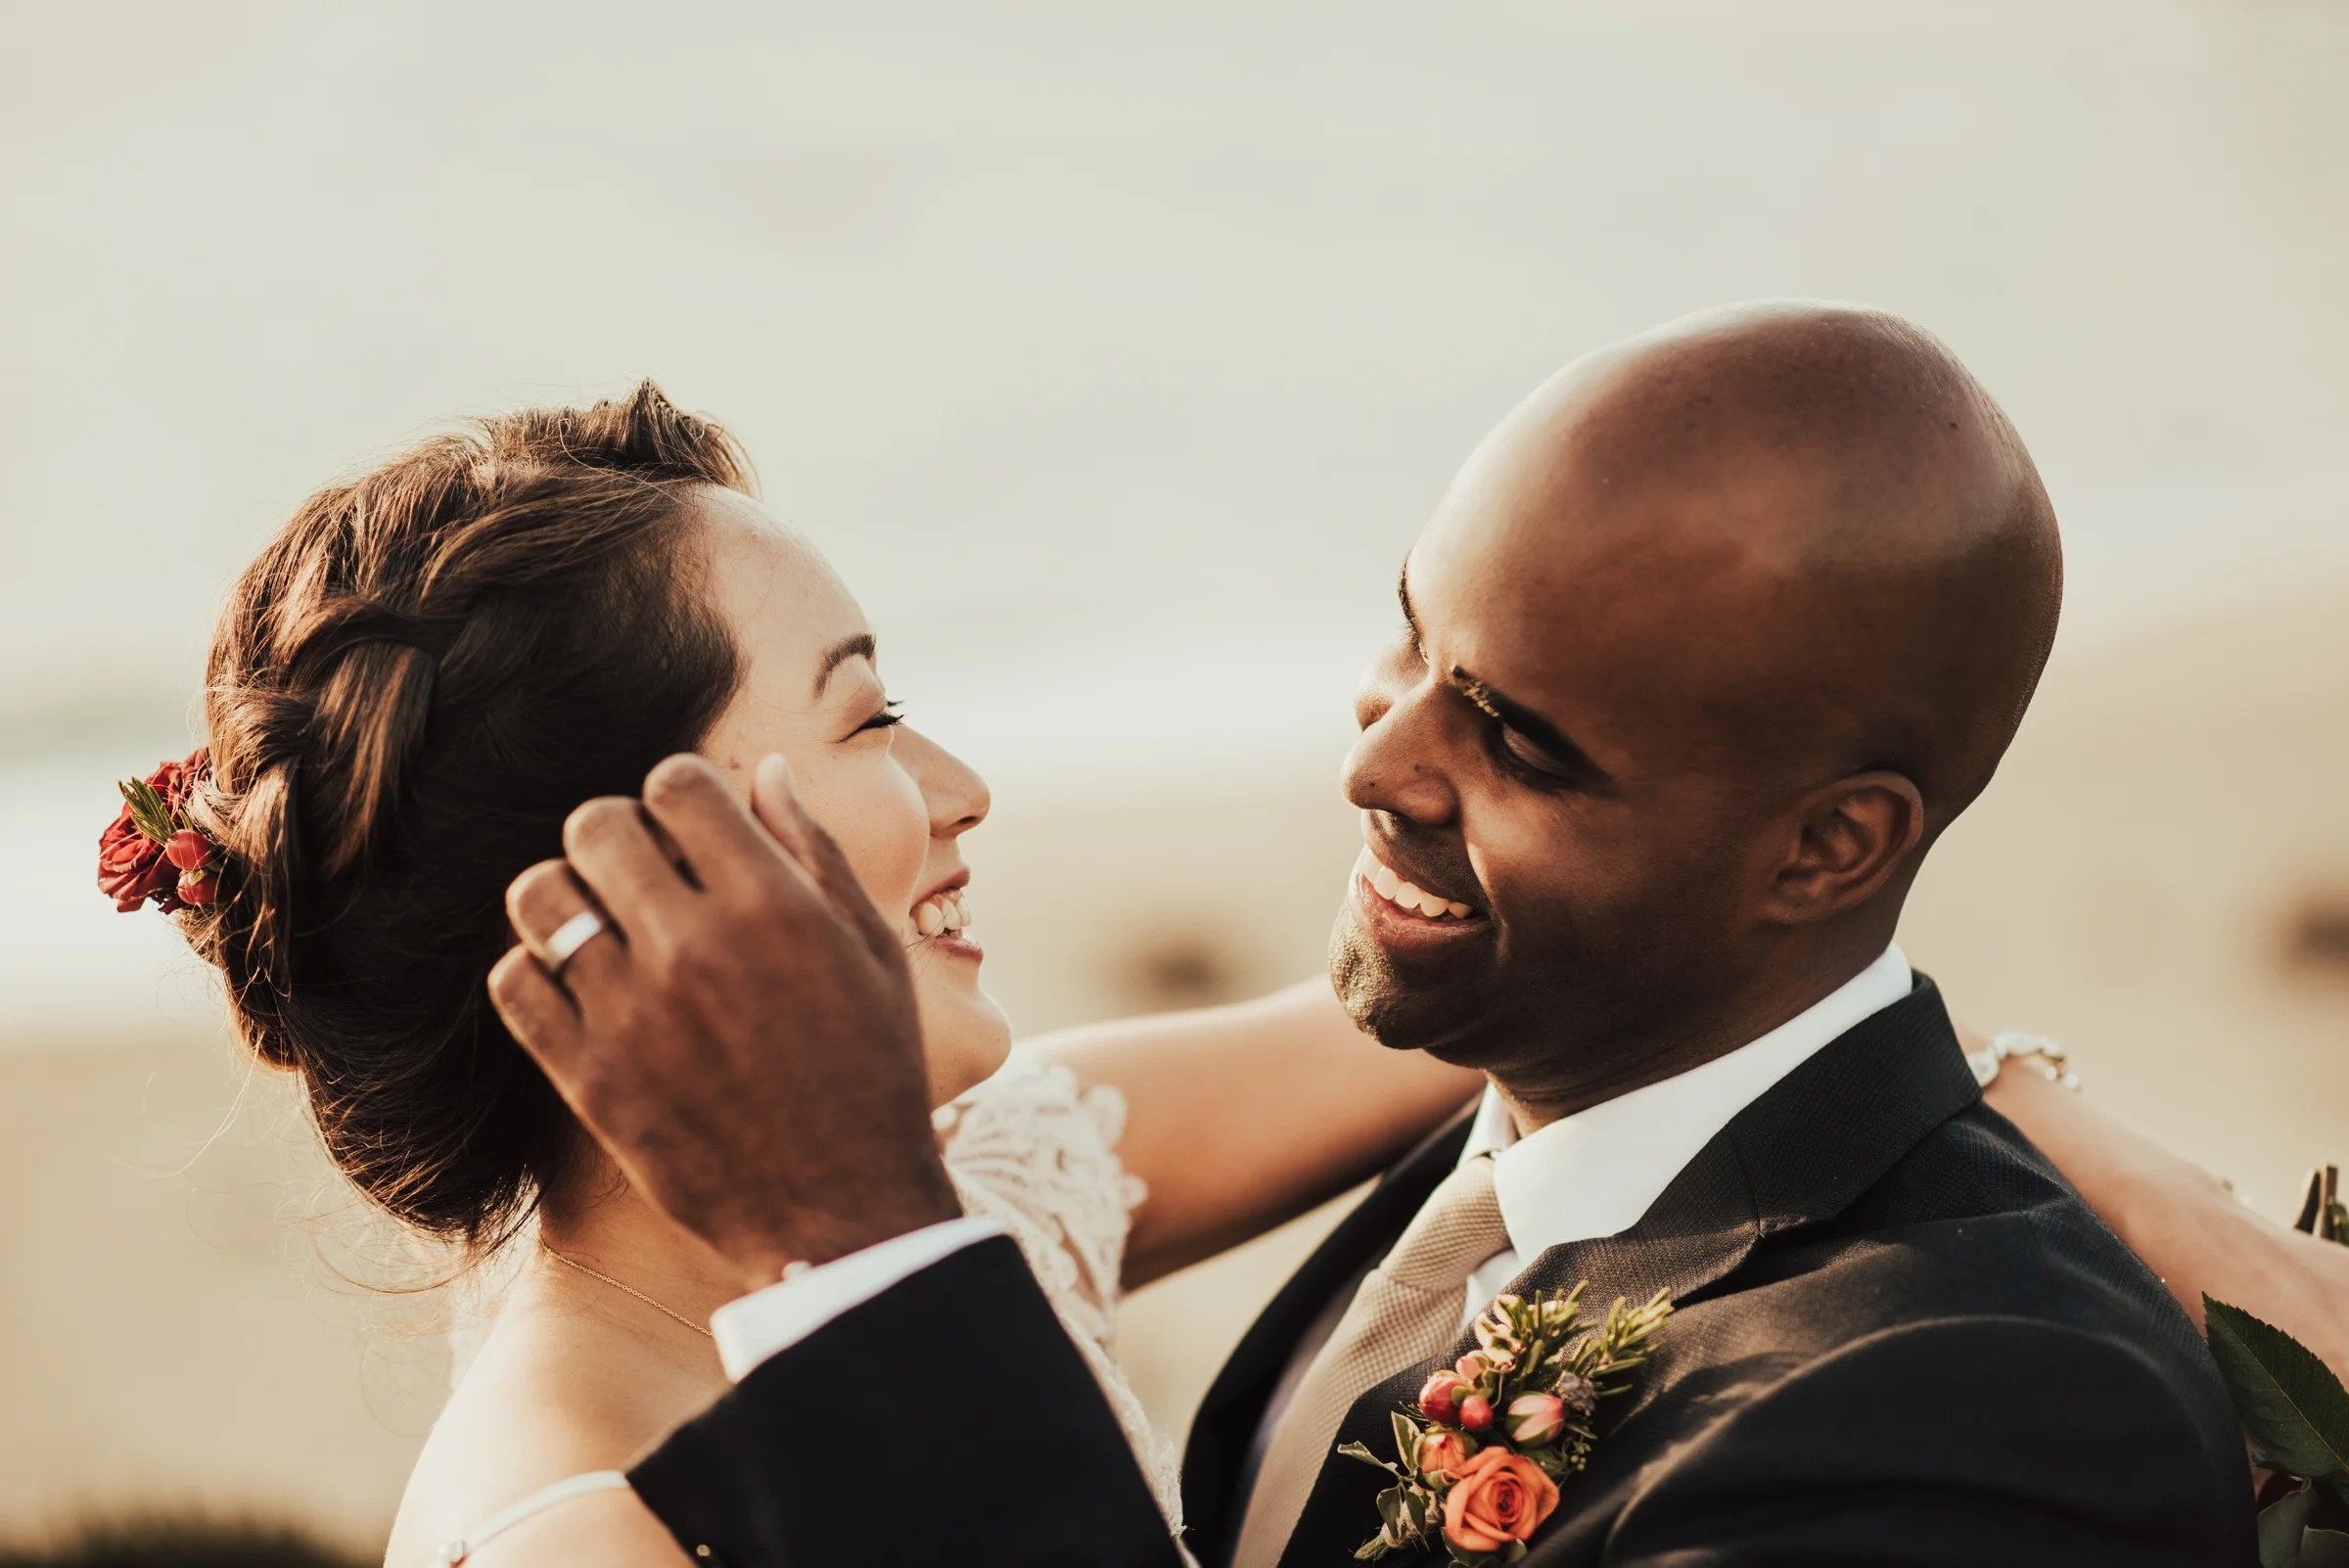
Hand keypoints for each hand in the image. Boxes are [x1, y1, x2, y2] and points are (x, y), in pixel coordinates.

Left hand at [489, 752, 960, 1289]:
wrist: (844, 1210)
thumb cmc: (871, 1070)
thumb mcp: (871, 950)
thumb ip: (814, 851)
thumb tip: (762, 771)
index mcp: (773, 904)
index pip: (676, 782)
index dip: (678, 792)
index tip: (690, 827)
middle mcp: (696, 946)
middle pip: (596, 824)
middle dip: (616, 833)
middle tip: (639, 872)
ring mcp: (634, 1014)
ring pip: (541, 895)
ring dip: (566, 893)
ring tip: (600, 923)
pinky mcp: (591, 1079)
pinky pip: (515, 983)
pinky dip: (535, 972)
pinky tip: (580, 987)